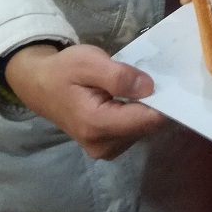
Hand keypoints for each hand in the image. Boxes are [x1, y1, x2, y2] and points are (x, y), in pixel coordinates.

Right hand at [4, 43, 165, 159]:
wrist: (39, 85)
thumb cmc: (63, 70)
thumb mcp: (89, 62)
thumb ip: (119, 76)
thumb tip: (150, 87)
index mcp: (97, 125)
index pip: (146, 120)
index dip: (164, 100)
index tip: (172, 81)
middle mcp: (103, 145)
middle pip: (147, 125)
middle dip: (154, 101)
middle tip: (150, 75)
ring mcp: (105, 149)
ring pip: (143, 128)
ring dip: (145, 107)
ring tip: (136, 83)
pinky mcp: (107, 146)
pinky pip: (134, 129)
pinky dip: (137, 112)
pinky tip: (130, 96)